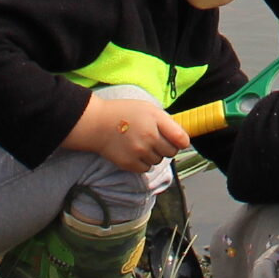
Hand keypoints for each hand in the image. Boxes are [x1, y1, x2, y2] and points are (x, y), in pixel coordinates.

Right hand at [65, 97, 191, 172]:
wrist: (96, 124)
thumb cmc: (123, 113)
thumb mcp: (148, 108)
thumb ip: (166, 121)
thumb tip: (181, 136)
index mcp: (156, 120)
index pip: (182, 139)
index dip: (182, 141)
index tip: (179, 141)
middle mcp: (149, 137)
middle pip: (171, 152)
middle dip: (166, 147)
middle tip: (155, 140)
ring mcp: (139, 152)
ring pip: (158, 161)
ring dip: (153, 155)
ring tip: (140, 144)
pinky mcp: (129, 163)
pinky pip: (146, 169)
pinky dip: (143, 163)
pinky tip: (134, 152)